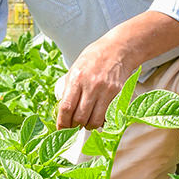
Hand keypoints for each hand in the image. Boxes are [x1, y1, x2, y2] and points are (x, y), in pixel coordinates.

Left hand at [55, 12, 178, 130]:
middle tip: (73, 126)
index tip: (60, 129)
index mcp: (77, 78)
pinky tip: (98, 116)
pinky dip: (101, 121)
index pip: (66, 108)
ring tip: (86, 122)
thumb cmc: (94, 58)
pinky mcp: (118, 95)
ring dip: (88, 126)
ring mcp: (106, 91)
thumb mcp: (75, 68)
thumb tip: (62, 111)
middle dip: (74, 126)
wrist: (118, 49)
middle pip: (79, 118)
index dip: (62, 123)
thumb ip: (68, 88)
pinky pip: (107, 116)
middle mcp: (91, 86)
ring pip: (94, 121)